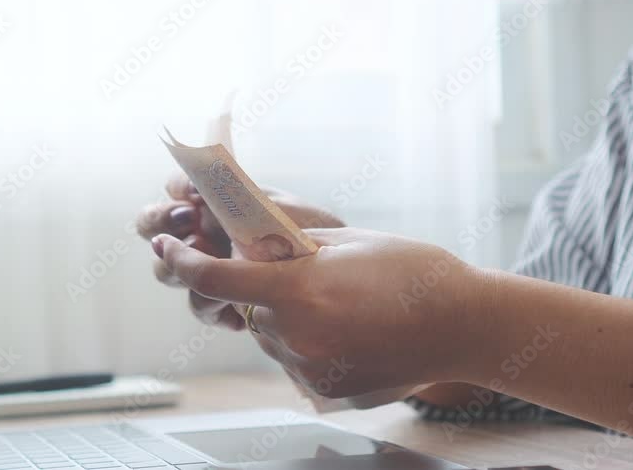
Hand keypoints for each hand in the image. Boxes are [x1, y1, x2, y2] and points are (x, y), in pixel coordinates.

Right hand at [135, 174, 342, 329]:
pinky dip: (212, 305)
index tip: (191, 195)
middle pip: (152, 226)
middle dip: (159, 223)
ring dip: (180, 267)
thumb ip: (244, 194)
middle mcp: (202, 233)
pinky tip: (236, 307)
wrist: (340, 278)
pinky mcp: (220, 304)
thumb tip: (211, 173)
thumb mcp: (282, 207)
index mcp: (214, 203)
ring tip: (213, 264)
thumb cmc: (314, 234)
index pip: (174, 188)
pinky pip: (201, 305)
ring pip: (167, 269)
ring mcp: (206, 269)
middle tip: (188, 224)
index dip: (175, 189)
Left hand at [151, 227, 488, 398]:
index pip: (216, 279)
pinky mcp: (323, 393)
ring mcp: (310, 371)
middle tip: (303, 275)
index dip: (182, 261)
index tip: (166, 248)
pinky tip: (348, 331)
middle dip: (260, 289)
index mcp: (300, 290)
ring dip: (285, 318)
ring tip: (339, 305)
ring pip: (270, 337)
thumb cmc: (414, 273)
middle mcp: (297, 336)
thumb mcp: (347, 240)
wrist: (465, 326)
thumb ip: (290, 243)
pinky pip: (294, 362)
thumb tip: (249, 238)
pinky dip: (306, 344)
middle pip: (246, 309)